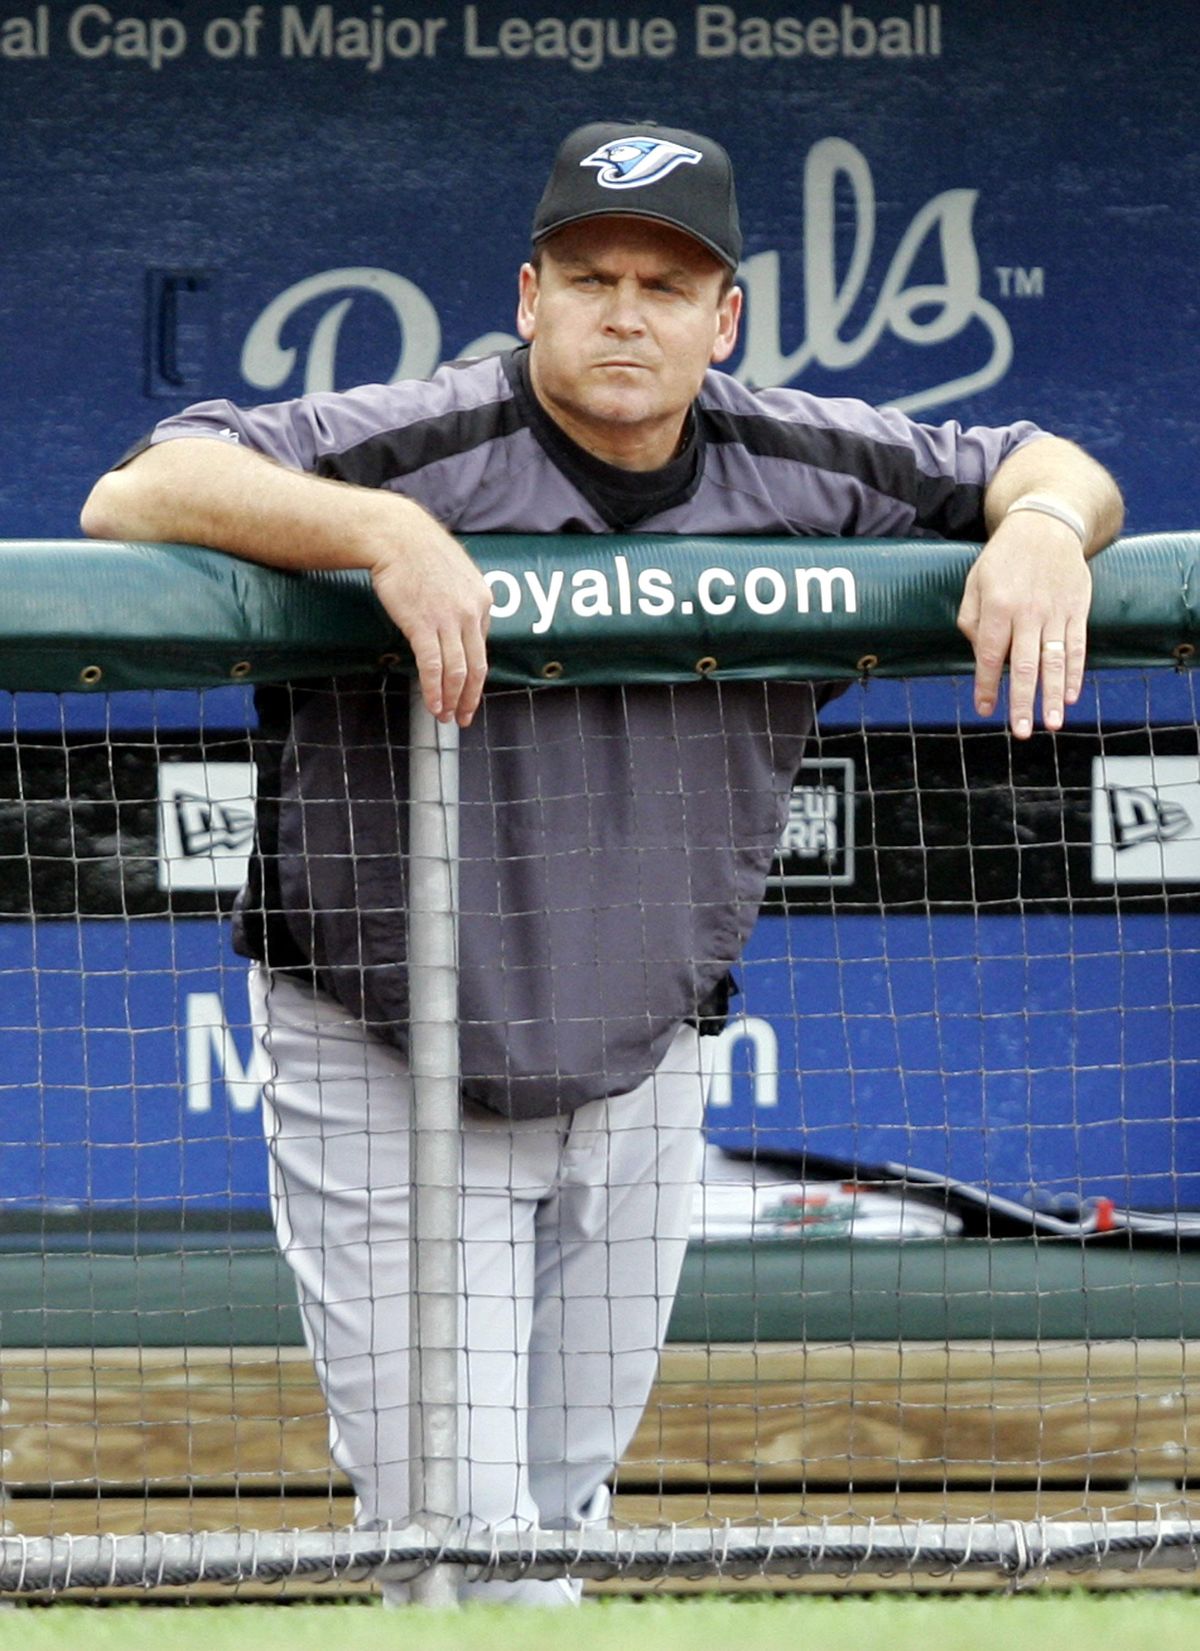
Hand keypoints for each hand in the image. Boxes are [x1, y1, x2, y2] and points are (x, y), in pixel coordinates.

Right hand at [371, 519, 492, 726]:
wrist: (395, 535)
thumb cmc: (419, 551)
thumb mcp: (455, 573)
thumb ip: (462, 600)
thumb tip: (457, 625)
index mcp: (483, 599)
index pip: (482, 647)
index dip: (475, 675)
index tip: (467, 691)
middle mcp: (471, 612)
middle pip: (476, 667)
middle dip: (470, 697)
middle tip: (463, 716)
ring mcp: (449, 620)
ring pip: (457, 672)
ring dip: (452, 699)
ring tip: (445, 717)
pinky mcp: (423, 625)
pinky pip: (433, 667)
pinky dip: (434, 691)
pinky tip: (432, 706)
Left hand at [956, 511, 1091, 737]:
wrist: (1047, 524)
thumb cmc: (1004, 557)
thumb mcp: (975, 581)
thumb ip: (972, 619)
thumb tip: (981, 655)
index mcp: (998, 606)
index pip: (991, 655)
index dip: (987, 685)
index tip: (985, 710)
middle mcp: (1028, 612)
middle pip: (1025, 665)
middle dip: (1022, 702)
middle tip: (1022, 731)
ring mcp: (1056, 611)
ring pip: (1055, 661)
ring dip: (1054, 695)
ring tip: (1052, 724)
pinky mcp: (1078, 608)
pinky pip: (1077, 646)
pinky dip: (1075, 672)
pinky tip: (1071, 695)